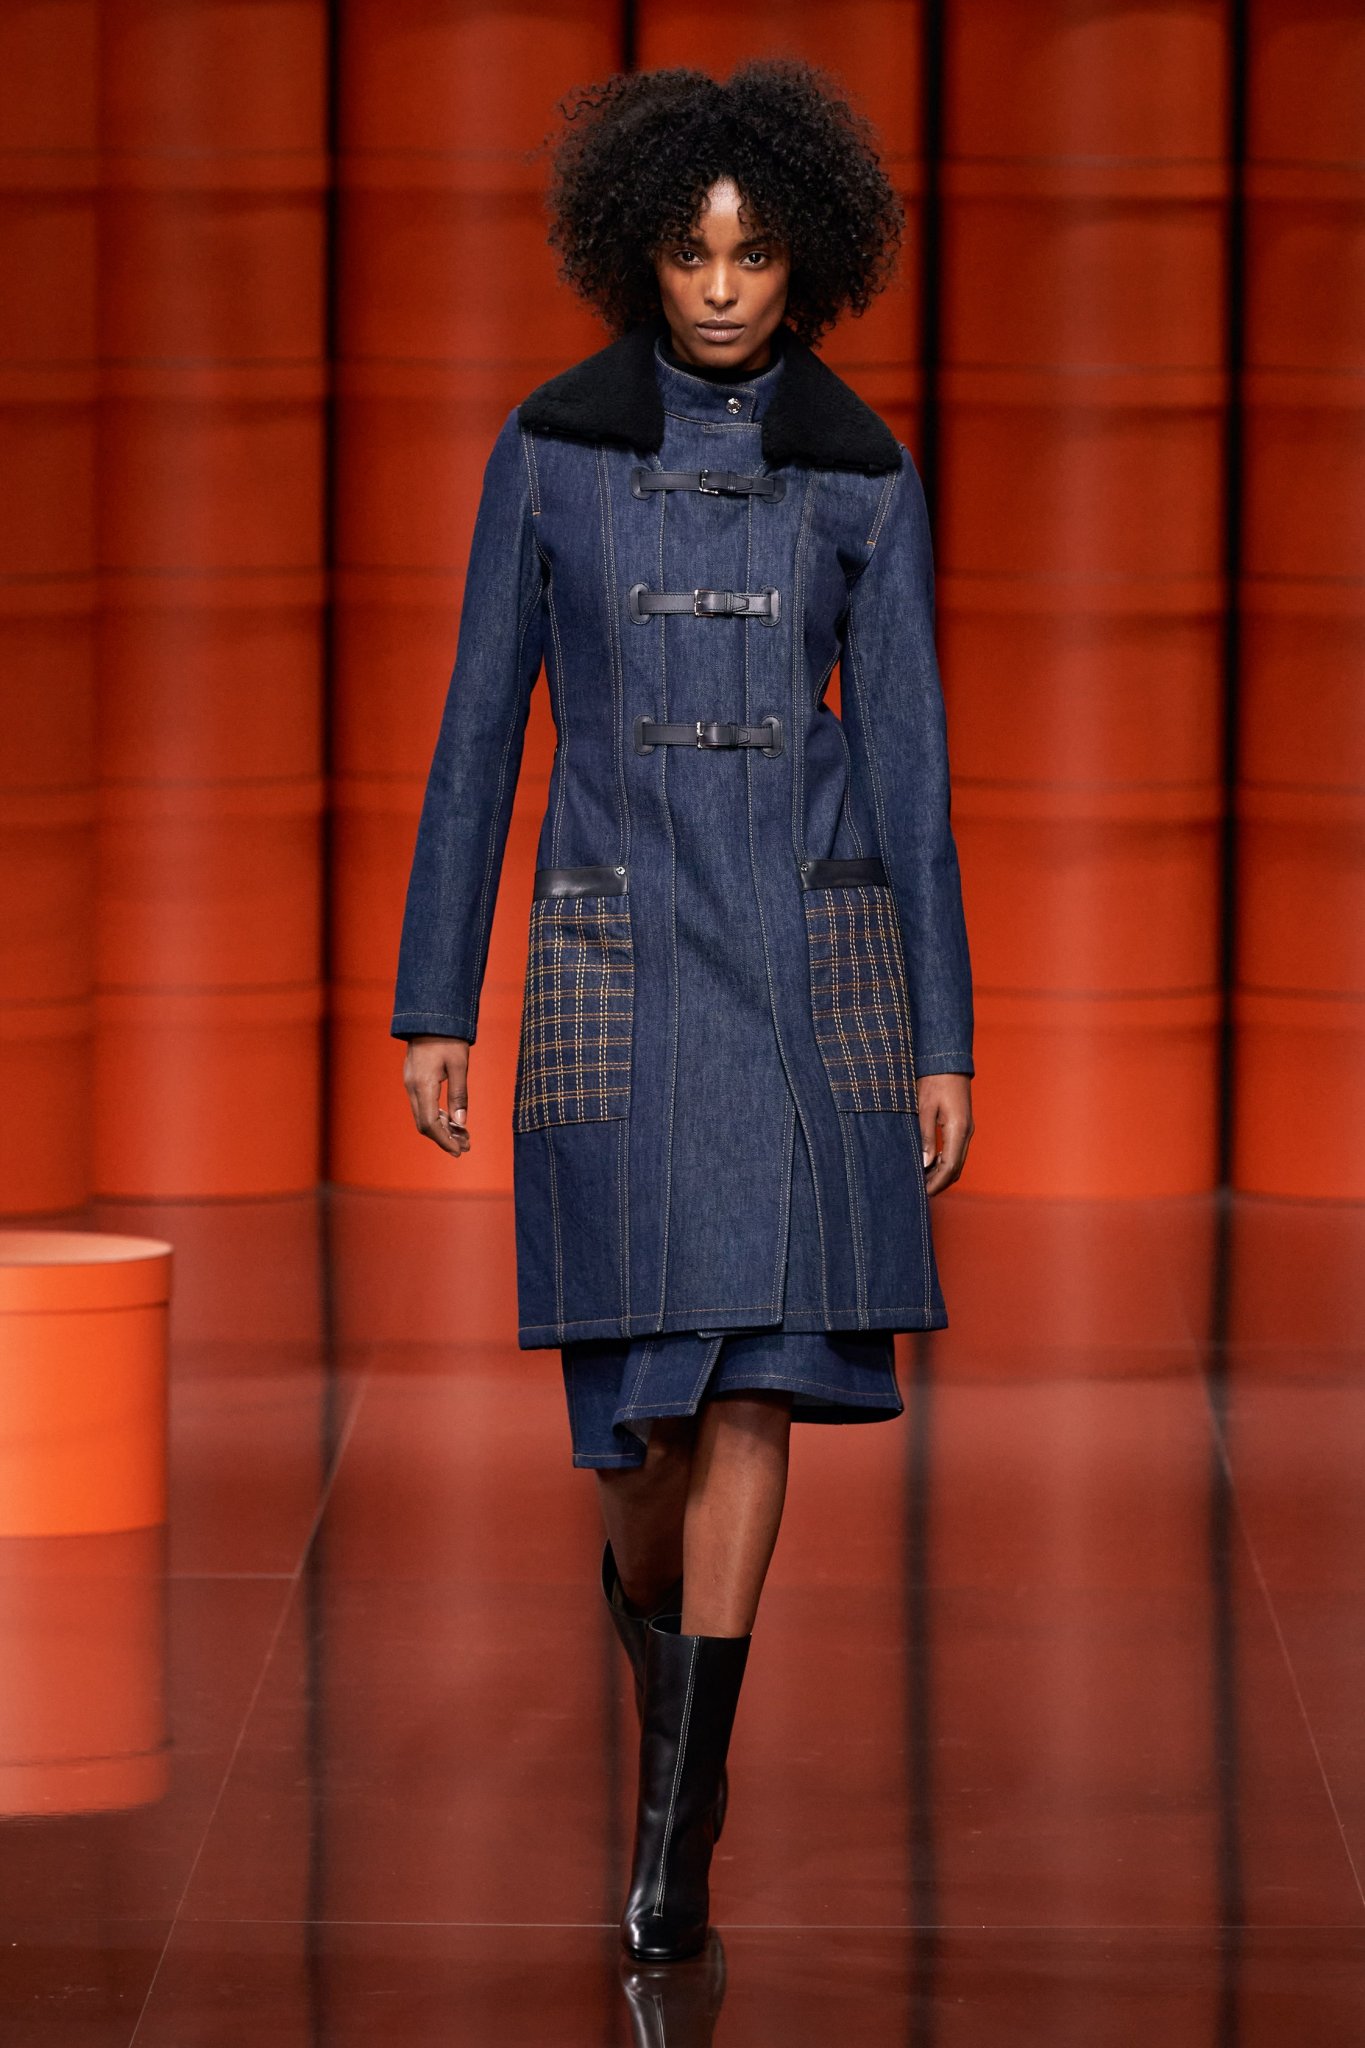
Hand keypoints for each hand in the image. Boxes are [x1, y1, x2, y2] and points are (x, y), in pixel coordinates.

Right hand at [403, 1035, 470, 1156]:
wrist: (430, 1016)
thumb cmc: (448, 1038)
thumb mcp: (459, 1065)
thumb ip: (459, 1095)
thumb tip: (462, 1123)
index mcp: (422, 1085)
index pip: (430, 1124)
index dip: (444, 1141)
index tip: (459, 1151)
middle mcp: (412, 1087)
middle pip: (424, 1124)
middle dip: (445, 1138)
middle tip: (466, 1146)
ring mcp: (410, 1083)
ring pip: (423, 1115)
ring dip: (442, 1128)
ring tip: (464, 1135)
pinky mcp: (413, 1079)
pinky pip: (423, 1105)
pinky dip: (437, 1116)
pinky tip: (452, 1119)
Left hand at [917, 1072, 972, 1195]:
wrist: (948, 1061)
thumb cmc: (934, 1080)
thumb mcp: (924, 1107)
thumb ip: (925, 1136)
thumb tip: (924, 1162)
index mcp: (958, 1129)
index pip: (950, 1167)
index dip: (936, 1183)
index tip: (922, 1193)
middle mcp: (966, 1132)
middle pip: (956, 1168)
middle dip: (939, 1183)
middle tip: (919, 1190)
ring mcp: (967, 1129)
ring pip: (957, 1161)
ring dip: (942, 1174)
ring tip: (921, 1179)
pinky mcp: (962, 1126)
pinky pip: (956, 1151)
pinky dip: (944, 1162)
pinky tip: (929, 1163)